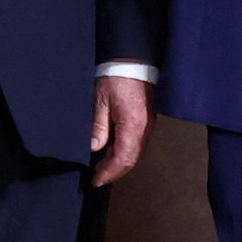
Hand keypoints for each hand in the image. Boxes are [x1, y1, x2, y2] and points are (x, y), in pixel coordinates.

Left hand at [90, 67, 149, 184]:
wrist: (132, 60)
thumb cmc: (116, 77)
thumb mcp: (100, 102)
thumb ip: (98, 127)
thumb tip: (94, 148)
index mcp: (133, 126)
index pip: (123, 159)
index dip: (109, 172)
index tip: (96, 181)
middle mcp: (144, 129)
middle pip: (131, 159)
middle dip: (114, 171)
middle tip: (97, 177)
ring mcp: (147, 125)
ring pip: (135, 152)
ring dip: (119, 162)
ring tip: (101, 167)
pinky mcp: (146, 120)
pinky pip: (136, 143)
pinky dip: (124, 152)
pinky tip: (111, 151)